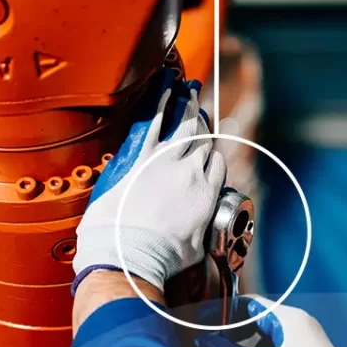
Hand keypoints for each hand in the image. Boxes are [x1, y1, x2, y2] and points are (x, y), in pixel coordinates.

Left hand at [72, 69, 225, 292]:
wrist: (130, 254)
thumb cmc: (161, 258)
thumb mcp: (197, 248)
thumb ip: (203, 231)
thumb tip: (202, 231)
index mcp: (207, 192)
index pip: (216, 163)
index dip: (211, 157)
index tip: (207, 153)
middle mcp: (190, 171)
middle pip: (202, 142)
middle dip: (203, 126)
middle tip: (202, 114)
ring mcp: (164, 161)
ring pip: (184, 127)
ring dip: (189, 107)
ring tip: (191, 92)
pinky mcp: (140, 158)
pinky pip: (154, 123)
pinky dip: (161, 104)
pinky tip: (167, 89)